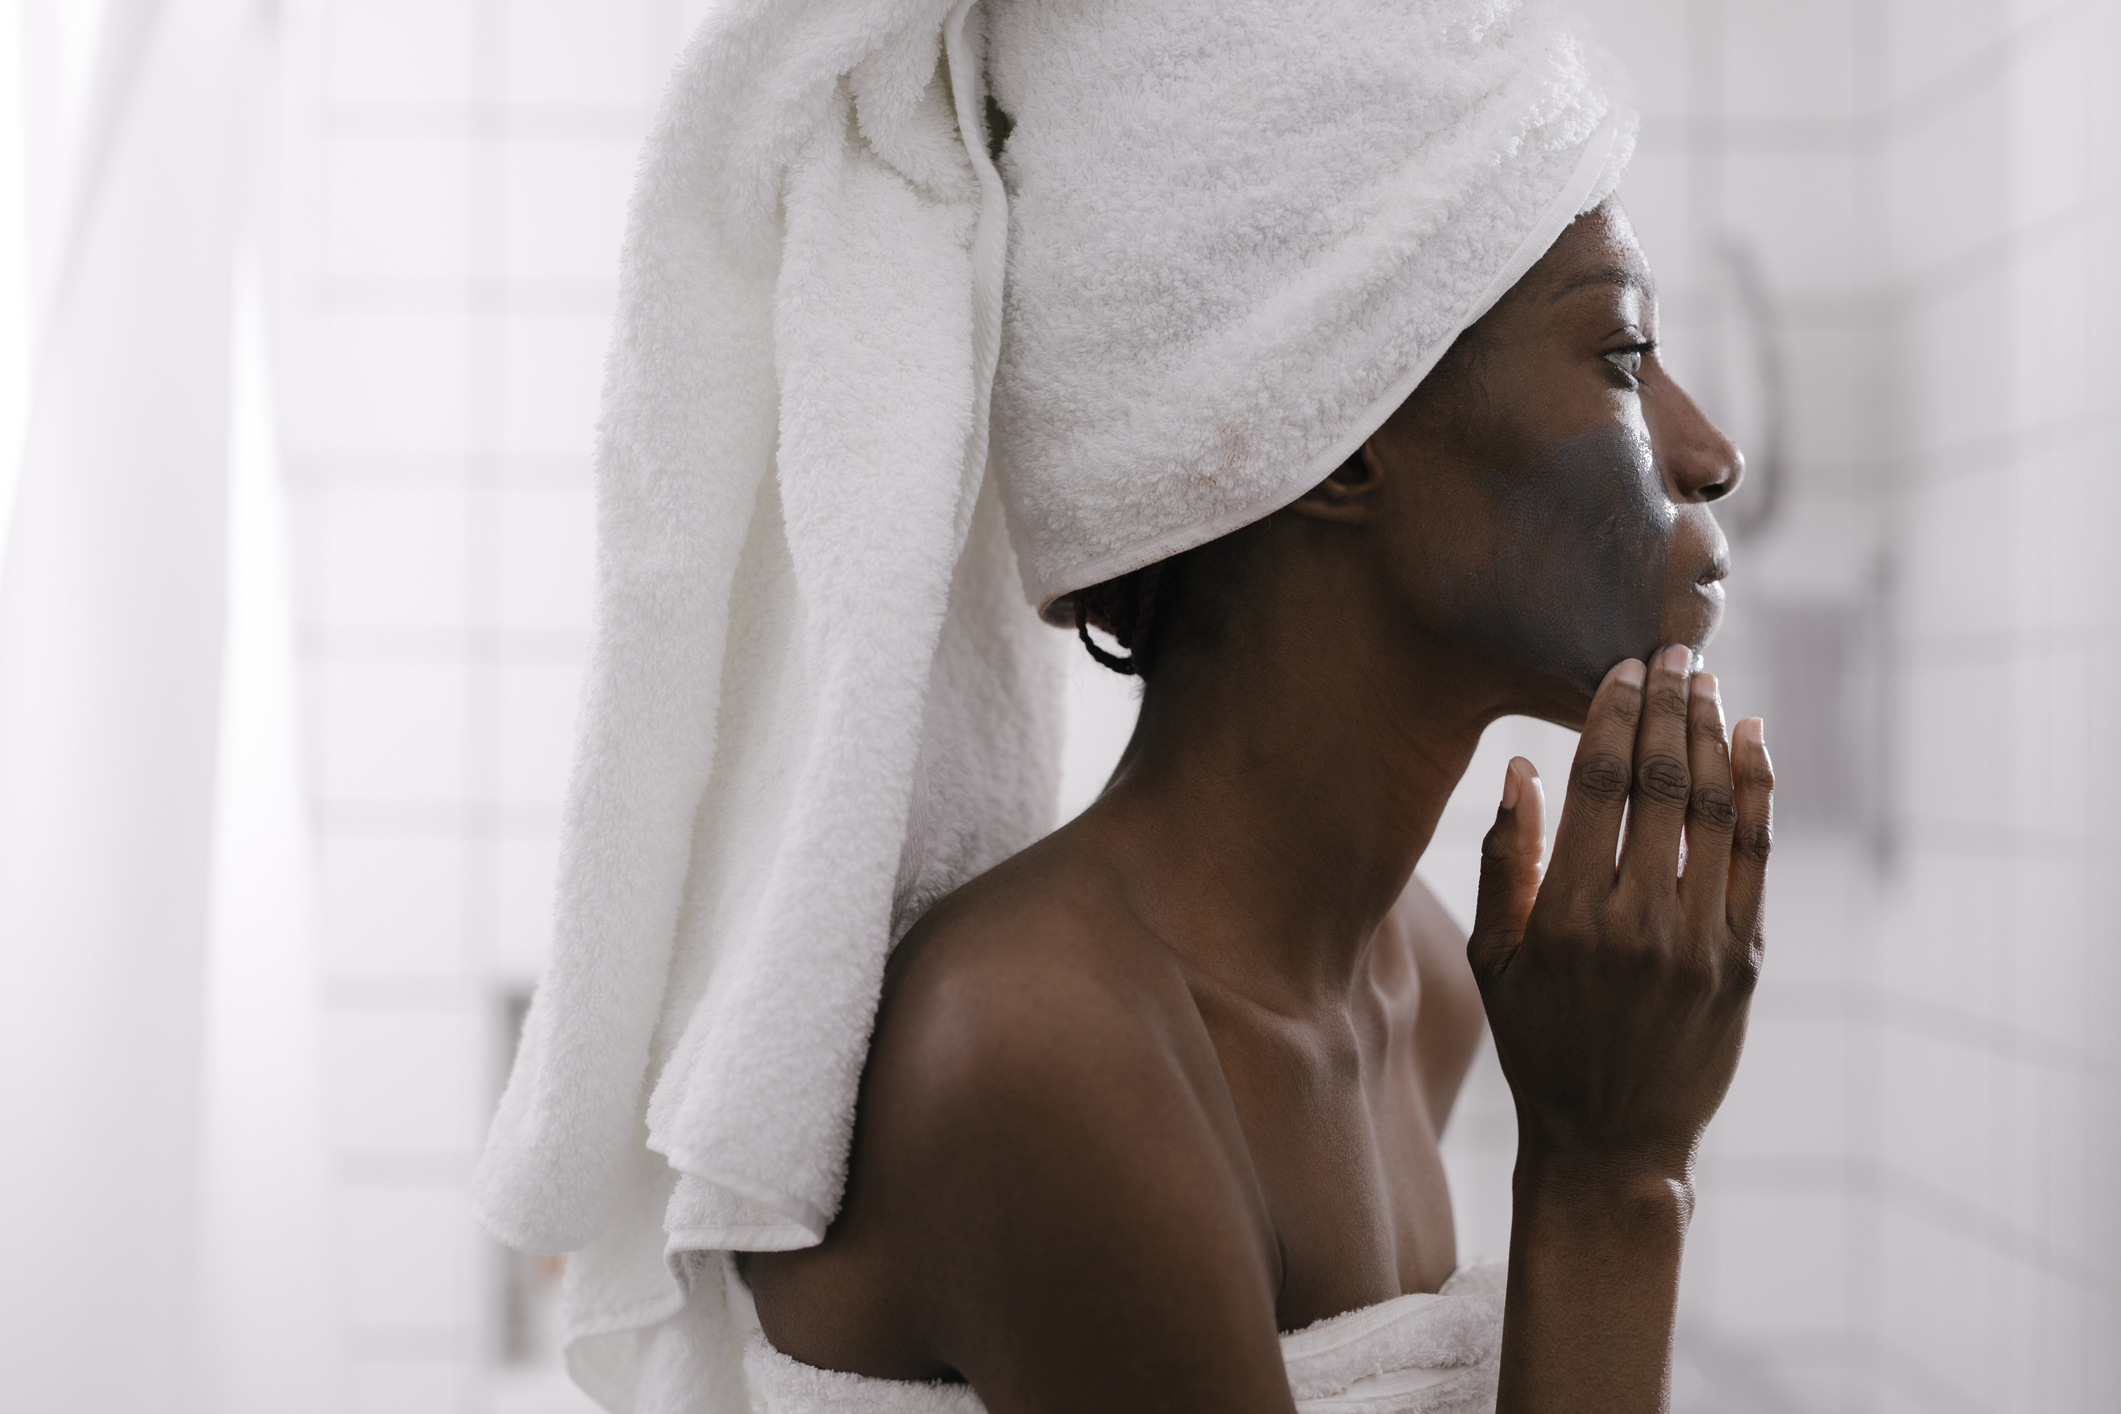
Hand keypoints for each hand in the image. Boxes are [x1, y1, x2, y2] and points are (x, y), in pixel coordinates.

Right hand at [1467, 644, 1772, 1182]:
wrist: (1613, 1141)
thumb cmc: (1539, 1044)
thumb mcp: (1494, 959)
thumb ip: (1504, 861)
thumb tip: (1519, 768)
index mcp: (1564, 917)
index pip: (1596, 787)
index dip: (1613, 718)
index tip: (1622, 668)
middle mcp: (1635, 923)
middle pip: (1660, 784)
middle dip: (1668, 706)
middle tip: (1671, 650)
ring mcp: (1697, 942)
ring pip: (1712, 810)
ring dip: (1711, 734)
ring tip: (1706, 682)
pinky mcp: (1744, 961)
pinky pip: (1756, 856)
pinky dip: (1757, 789)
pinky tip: (1751, 740)